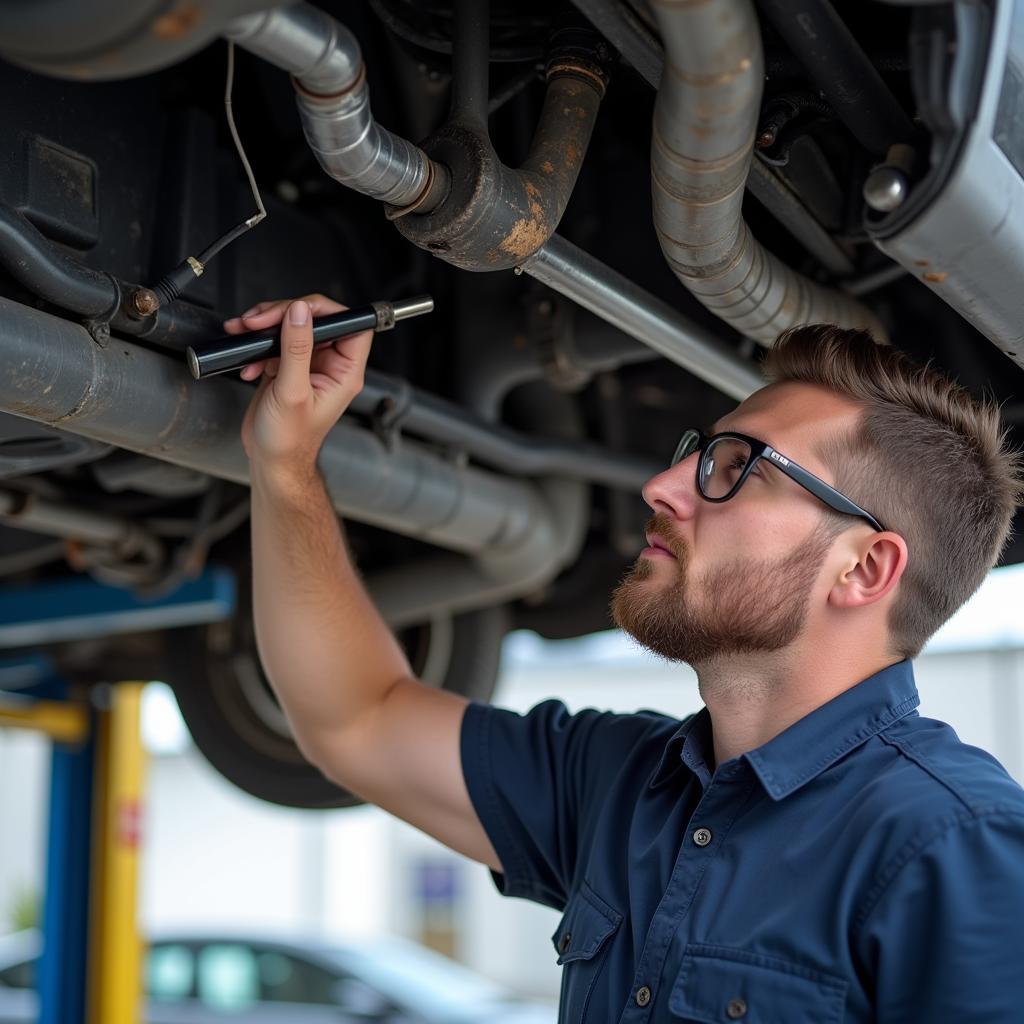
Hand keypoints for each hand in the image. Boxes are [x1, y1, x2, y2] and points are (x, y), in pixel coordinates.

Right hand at [224, 293, 371, 475]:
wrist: (270, 460)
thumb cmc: (289, 441)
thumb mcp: (292, 392)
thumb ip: (296, 349)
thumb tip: (300, 313)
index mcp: (344, 372)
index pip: (352, 326)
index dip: (329, 311)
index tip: (300, 308)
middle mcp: (329, 366)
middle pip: (316, 320)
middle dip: (284, 314)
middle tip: (260, 320)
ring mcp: (307, 366)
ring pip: (292, 328)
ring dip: (265, 327)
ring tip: (245, 332)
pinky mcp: (286, 369)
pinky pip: (274, 343)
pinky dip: (257, 346)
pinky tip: (247, 362)